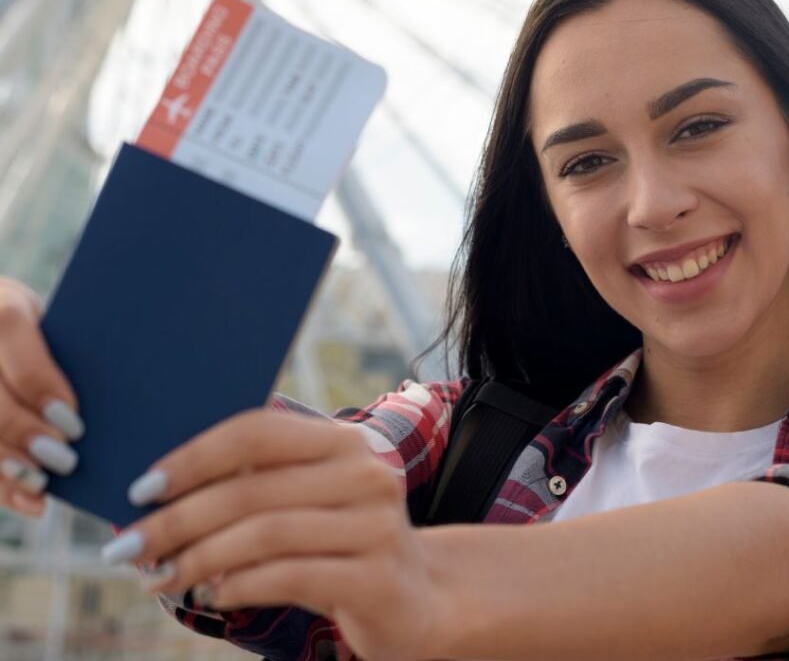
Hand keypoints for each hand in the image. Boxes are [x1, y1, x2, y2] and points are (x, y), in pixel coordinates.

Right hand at [0, 277, 84, 516]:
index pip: (13, 336)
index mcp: (3, 306)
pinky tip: (30, 500)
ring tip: (44, 486)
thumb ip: (82, 345)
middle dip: (25, 431)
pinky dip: (0, 483)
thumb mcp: (63, 317)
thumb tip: (141, 374)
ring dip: (7, 464)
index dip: (41, 383)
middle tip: (64, 459)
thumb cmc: (53, 320)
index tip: (74, 420)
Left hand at [111, 409, 451, 660]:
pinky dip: (239, 585)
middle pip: (253, 488)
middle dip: (178, 519)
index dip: (196, 455)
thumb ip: (259, 483)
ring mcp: (376, 525)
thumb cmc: (341, 543)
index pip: (260, 431)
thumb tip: (162, 489)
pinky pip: (290, 577)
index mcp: (345, 440)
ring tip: (158, 577)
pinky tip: (213, 594)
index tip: (143, 488)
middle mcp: (365, 473)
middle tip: (127, 546)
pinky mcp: (377, 578)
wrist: (419, 598)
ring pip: (265, 533)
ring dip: (199, 558)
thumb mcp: (310, 499)